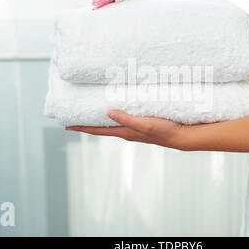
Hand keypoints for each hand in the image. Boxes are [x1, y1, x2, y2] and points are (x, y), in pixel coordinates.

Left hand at [66, 110, 189, 149]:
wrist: (181, 136)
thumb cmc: (164, 131)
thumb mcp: (144, 124)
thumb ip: (126, 119)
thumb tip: (108, 113)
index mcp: (125, 132)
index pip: (98, 131)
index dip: (82, 128)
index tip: (67, 126)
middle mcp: (127, 132)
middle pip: (102, 128)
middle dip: (88, 124)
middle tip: (75, 119)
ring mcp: (134, 130)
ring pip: (112, 125)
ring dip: (100, 120)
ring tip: (91, 114)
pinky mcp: (141, 126)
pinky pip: (122, 121)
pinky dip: (115, 117)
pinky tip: (116, 112)